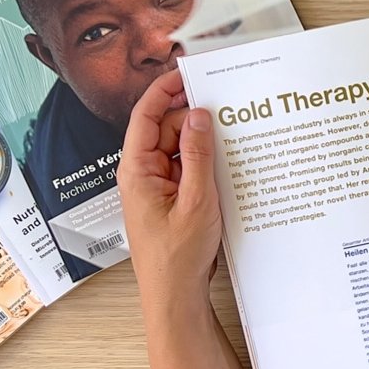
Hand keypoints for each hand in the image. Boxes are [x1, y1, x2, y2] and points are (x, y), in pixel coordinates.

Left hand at [118, 68, 221, 319]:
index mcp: (137, 170)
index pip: (146, 115)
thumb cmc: (177, 258)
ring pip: (180, 148)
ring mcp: (157, 186)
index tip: (188, 70)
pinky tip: (226, 164)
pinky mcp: (172, 198)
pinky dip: (205, 163)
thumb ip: (197, 154)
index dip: (165, 88)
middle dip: (193, 118)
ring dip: (202, 143)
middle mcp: (143, 174)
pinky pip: (187, 168)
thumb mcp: (196, 201)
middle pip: (167, 128)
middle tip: (226, 108)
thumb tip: (199, 114)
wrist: (175, 297)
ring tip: (231, 140)